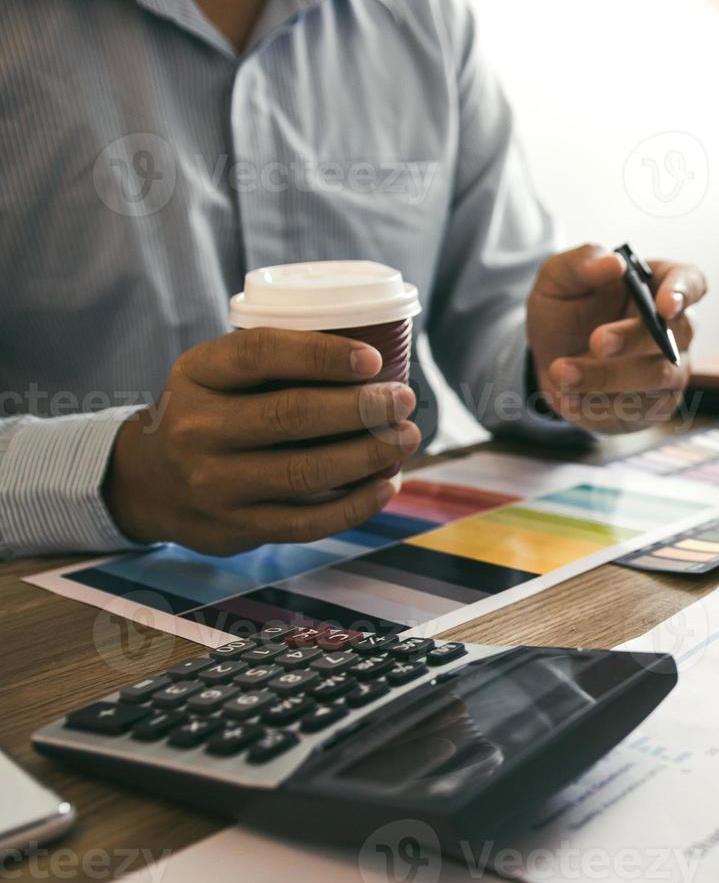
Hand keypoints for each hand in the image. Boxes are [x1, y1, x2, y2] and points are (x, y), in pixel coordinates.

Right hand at [104, 329, 420, 555]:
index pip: (260, 355)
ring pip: (304, 472)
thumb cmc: (209, 412)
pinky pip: (305, 522)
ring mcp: (214, 484)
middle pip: (292, 416)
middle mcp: (198, 429)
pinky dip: (355, 505)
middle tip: (404, 400)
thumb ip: (276, 361)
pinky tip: (387, 485)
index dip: (322, 355)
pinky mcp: (235, 528)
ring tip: (406, 439)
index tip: (374, 360)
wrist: (148, 481)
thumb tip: (376, 360)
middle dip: (362, 408)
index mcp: (198, 375)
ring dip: (368, 456)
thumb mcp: (218, 372)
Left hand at [527, 244, 705, 433]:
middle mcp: (675, 328)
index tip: (665, 305)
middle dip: (635, 339)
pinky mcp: (656, 405)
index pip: (691, 282)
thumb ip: (581, 263)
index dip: (684, 292)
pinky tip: (569, 398)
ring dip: (607, 377)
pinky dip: (599, 405)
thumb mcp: (558, 279)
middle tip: (598, 341)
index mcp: (660, 285)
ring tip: (563, 372)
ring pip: (656, 377)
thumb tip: (613, 262)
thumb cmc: (566, 312)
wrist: (551, 360)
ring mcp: (671, 370)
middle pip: (675, 334)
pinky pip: (638, 409)